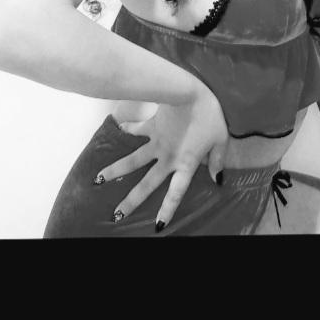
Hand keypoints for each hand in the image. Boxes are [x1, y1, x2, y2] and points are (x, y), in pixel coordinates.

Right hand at [97, 85, 228, 231]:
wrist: (191, 93)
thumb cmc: (210, 116)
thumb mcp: (221, 140)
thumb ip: (217, 161)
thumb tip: (217, 179)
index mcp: (186, 164)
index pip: (176, 192)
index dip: (167, 209)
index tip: (158, 226)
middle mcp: (167, 158)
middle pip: (147, 184)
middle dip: (131, 200)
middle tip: (117, 214)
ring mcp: (157, 143)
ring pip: (133, 161)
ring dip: (116, 170)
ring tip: (98, 180)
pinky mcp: (151, 127)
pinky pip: (136, 130)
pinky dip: (127, 128)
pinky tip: (116, 126)